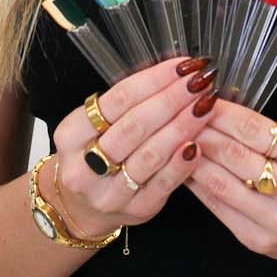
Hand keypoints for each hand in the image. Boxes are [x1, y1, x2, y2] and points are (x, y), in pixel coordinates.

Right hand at [48, 55, 217, 238]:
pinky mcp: (135, 210)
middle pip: (134, 127)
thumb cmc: (96, 151)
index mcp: (71, 135)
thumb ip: (129, 102)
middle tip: (200, 82)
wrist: (83, 206)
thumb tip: (176, 73)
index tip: (183, 66)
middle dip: (172, 100)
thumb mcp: (96, 124)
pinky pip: (163, 184)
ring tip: (206, 105)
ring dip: (182, 126)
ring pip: (150, 155)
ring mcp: (109, 193)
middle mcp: (84, 167)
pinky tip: (198, 144)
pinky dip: (182, 163)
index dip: (154, 80)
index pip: (117, 100)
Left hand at [183, 96, 276, 263]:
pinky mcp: (258, 242)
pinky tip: (186, 169)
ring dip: (195, 159)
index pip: (259, 132)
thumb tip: (218, 112)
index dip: (226, 114)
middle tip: (182, 116)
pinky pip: (219, 208)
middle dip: (205, 132)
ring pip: (223, 184)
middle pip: (238, 157)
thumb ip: (268, 134)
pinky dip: (199, 186)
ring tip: (177, 139)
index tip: (203, 100)